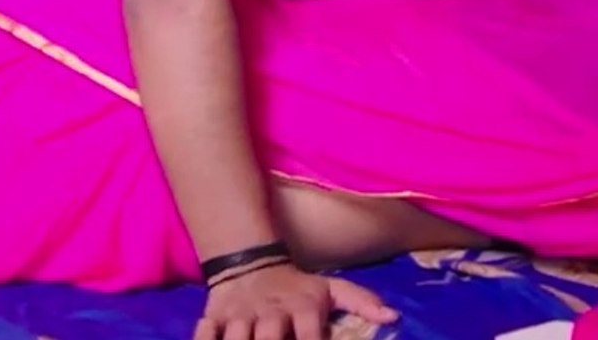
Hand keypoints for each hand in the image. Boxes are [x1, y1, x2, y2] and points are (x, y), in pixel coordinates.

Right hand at [197, 263, 396, 339]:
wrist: (250, 264)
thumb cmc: (297, 286)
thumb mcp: (331, 288)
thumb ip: (361, 301)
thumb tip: (393, 316)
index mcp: (302, 306)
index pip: (310, 334)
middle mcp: (271, 313)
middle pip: (270, 337)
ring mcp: (239, 316)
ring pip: (236, 337)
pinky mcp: (212, 319)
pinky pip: (204, 334)